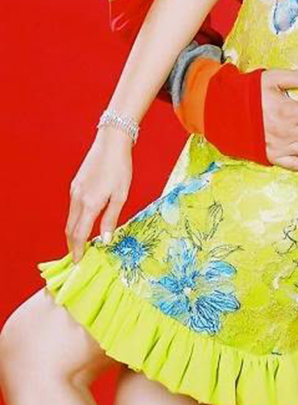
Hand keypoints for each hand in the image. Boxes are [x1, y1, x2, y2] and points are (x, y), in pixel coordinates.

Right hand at [66, 127, 132, 262]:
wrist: (111, 142)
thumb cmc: (120, 168)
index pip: (78, 235)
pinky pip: (72, 208)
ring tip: (81, 244)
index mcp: (90, 204)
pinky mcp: (75, 184)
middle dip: (71, 245)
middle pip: (70, 229)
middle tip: (77, 258)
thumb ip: (111, 219)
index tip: (78, 263)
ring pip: (70, 218)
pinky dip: (75, 220)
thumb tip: (104, 240)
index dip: (77, 251)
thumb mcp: (121, 195)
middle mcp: (77, 199)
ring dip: (73, 233)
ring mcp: (74, 190)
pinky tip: (83, 222)